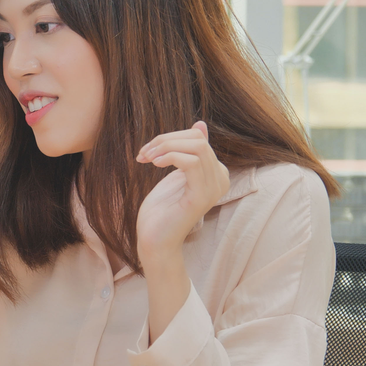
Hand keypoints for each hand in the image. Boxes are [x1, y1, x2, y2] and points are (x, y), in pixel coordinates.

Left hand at [135, 121, 229, 260]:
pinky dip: (170, 157)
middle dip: (166, 140)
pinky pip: (191, 162)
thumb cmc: (161, 210)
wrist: (155, 240)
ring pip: (196, 147)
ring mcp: (214, 188)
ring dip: (165, 147)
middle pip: (197, 140)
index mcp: (216, 173)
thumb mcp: (173, 174)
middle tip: (144, 152)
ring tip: (146, 158)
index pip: (198, 138)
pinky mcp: (201, 196)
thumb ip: (187, 151)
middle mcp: (221, 179)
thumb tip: (200, 124)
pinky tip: (154, 164)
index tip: (148, 150)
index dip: (171, 138)